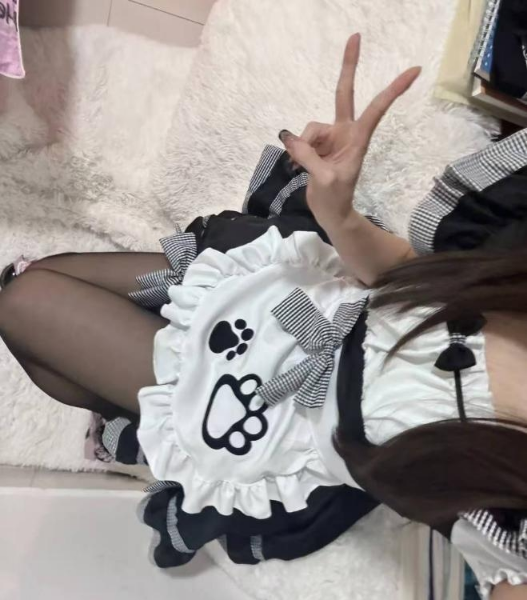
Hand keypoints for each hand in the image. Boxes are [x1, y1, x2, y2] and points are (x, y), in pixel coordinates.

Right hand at [280, 34, 420, 229]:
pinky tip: (298, 167)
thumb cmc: (336, 199)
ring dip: (302, 146)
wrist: (330, 213)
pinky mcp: (316, 145)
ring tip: (304, 168)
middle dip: (348, 66)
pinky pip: (300, 139)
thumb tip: (290, 139)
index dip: (393, 89)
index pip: (376, 109)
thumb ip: (308, 156)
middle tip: (356, 36)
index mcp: (358, 138)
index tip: (414, 70)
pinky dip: (296, 152)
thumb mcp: (325, 179)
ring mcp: (329, 137)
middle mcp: (344, 131)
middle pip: (344, 93)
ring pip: (309, 128)